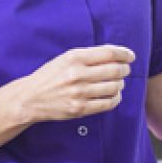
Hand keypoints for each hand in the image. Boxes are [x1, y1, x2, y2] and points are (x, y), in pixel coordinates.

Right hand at [13, 45, 134, 123]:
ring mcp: (79, 93)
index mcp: (74, 58)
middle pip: (115, 71)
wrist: (31, 98)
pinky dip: (116, 98)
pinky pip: (108, 103)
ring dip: (121, 84)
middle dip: (125, 70)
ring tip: (117, 83)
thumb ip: (89, 55)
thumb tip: (116, 54)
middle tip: (125, 70)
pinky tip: (114, 95)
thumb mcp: (65, 58)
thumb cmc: (50, 76)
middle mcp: (78, 74)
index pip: (109, 54)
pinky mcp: (80, 108)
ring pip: (114, 87)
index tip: (131, 56)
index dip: (125, 54)